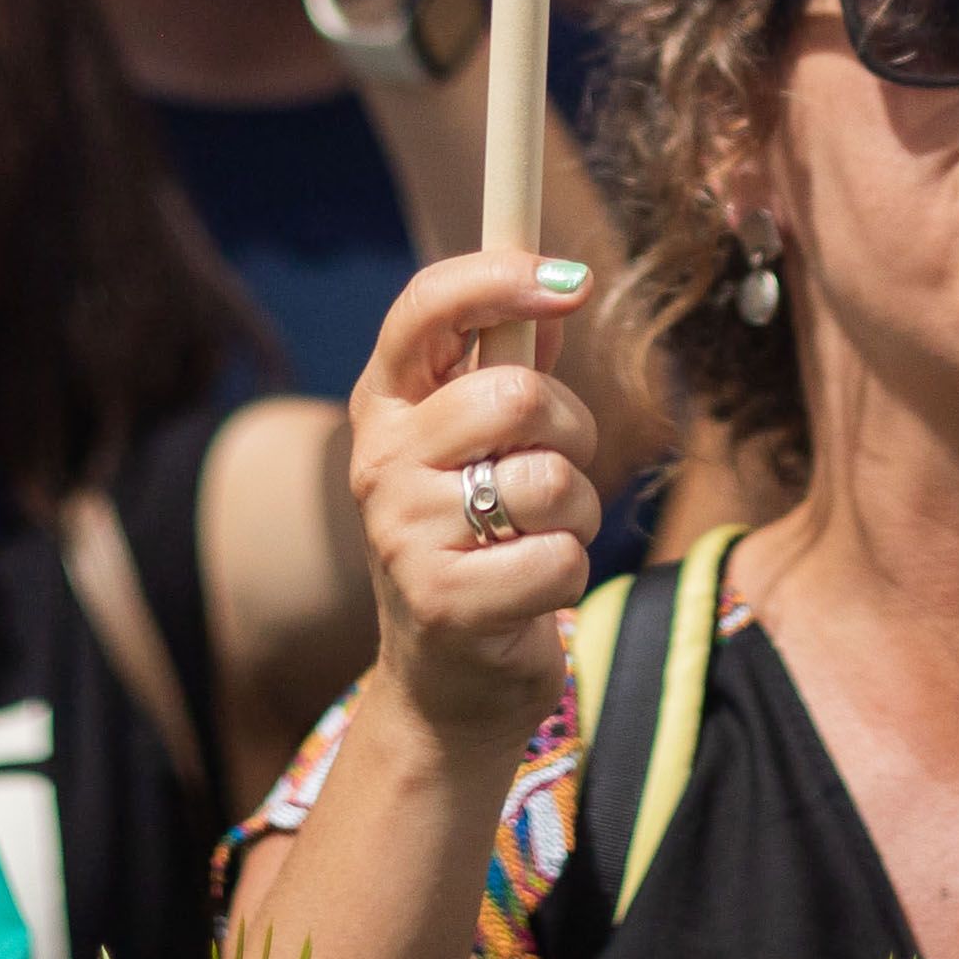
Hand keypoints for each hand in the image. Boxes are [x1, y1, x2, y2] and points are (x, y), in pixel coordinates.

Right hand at [343, 248, 605, 750]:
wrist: (447, 681)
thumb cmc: (478, 540)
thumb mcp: (481, 446)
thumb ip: (510, 365)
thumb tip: (557, 288)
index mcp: (387, 404)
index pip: (425, 309)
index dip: (501, 277)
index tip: (573, 282)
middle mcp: (380, 460)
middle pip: (516, 395)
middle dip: (571, 432)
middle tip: (557, 469)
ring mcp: (403, 534)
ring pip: (550, 481)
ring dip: (578, 512)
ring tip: (540, 538)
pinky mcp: (443, 603)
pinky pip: (560, 558)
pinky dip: (569, 575)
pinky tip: (530, 593)